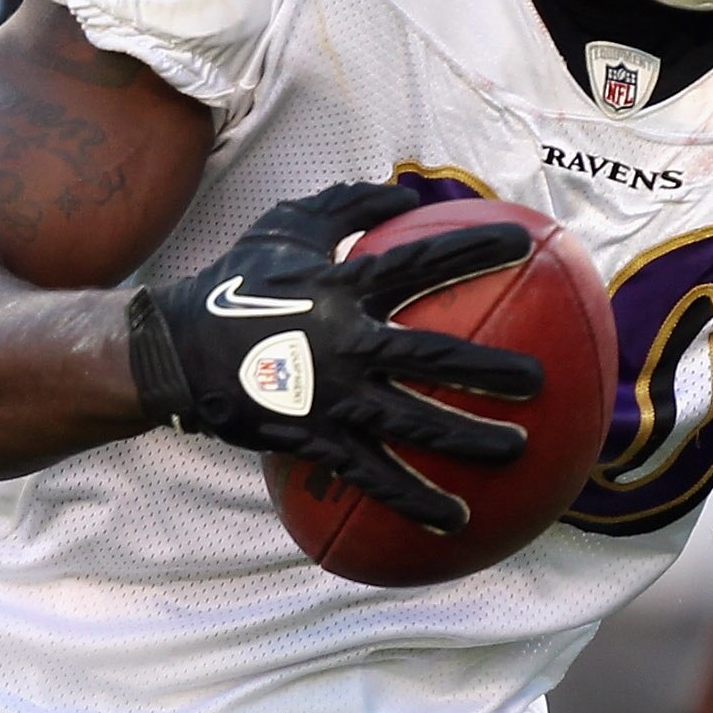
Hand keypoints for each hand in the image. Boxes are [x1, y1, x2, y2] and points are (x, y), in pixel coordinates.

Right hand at [127, 180, 542, 530]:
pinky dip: (415, 501)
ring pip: (413, 424)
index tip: (526, 242)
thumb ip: (347, 204)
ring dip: (468, 440)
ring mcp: (331, 397)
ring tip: (518, 449)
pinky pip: (374, 477)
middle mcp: (344, 343)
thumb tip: (407, 190)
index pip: (422, 262)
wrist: (175, 352)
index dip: (474, 248)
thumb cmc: (237, 284)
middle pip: (432, 357)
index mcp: (342, 286)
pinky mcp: (316, 439)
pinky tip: (458, 521)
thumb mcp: (286, 227)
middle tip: (538, 379)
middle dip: (491, 368)